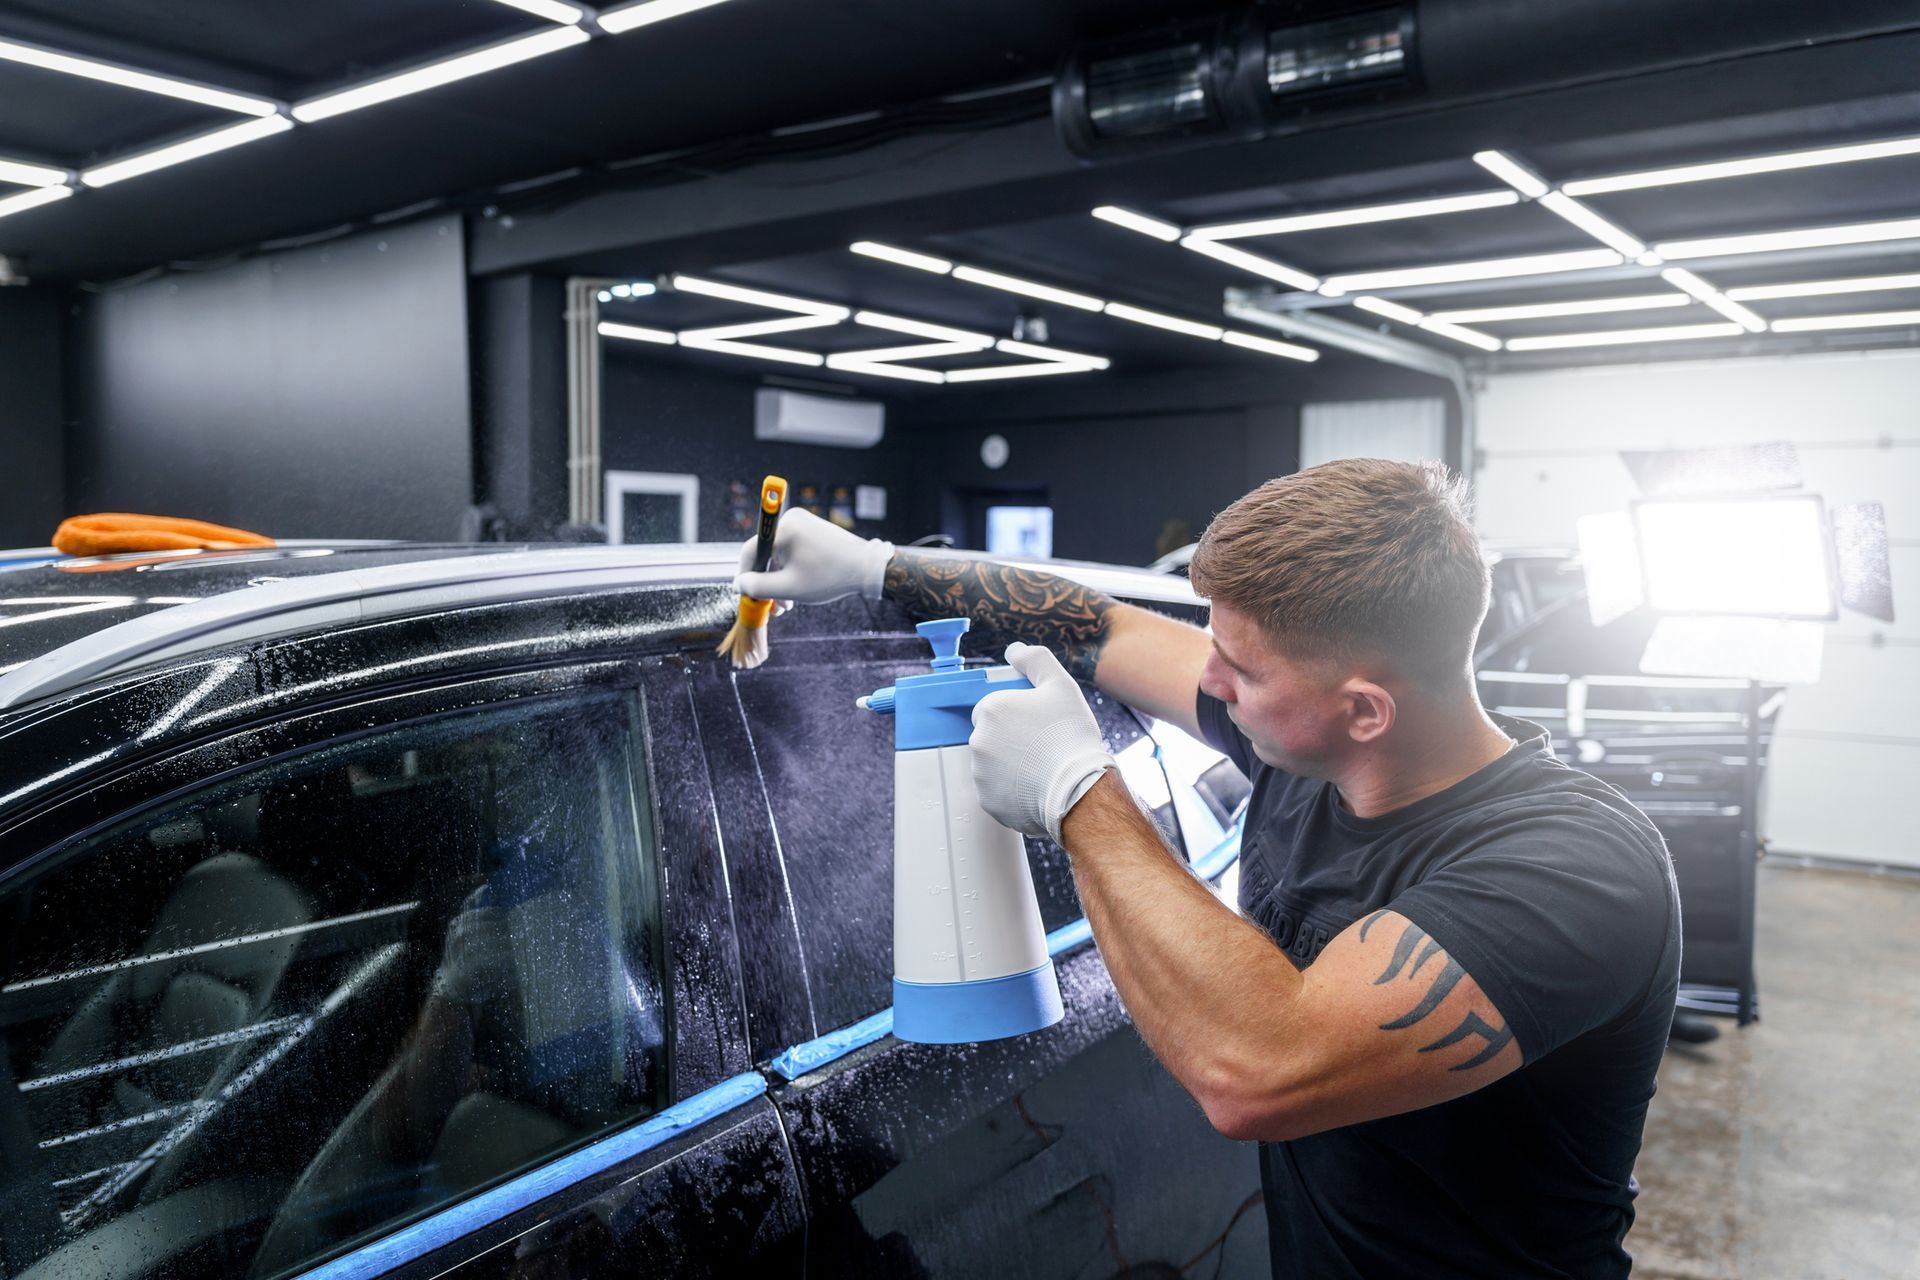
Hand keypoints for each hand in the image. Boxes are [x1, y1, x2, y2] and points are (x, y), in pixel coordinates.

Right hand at [734, 507, 893, 604]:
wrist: (866, 568)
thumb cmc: (829, 577)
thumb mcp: (789, 588)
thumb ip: (758, 587)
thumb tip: (738, 584)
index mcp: (783, 529)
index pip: (751, 550)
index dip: (744, 574)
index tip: (744, 593)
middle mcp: (791, 520)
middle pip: (766, 553)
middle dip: (767, 582)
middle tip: (773, 606)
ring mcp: (803, 523)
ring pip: (780, 554)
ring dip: (780, 579)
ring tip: (788, 604)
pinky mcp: (813, 529)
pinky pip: (792, 550)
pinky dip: (791, 569)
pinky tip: (798, 588)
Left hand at [970, 642, 1114, 843]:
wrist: (1079, 789)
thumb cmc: (1071, 735)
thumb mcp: (1061, 685)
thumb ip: (1035, 660)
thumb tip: (1014, 650)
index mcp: (990, 709)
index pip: (991, 709)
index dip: (1014, 715)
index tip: (1035, 724)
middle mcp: (978, 741)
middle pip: (991, 737)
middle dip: (1011, 740)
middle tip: (1042, 747)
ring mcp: (980, 774)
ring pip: (992, 765)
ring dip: (1010, 766)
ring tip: (1042, 769)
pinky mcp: (988, 801)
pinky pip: (997, 792)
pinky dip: (1012, 791)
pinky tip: (1036, 787)